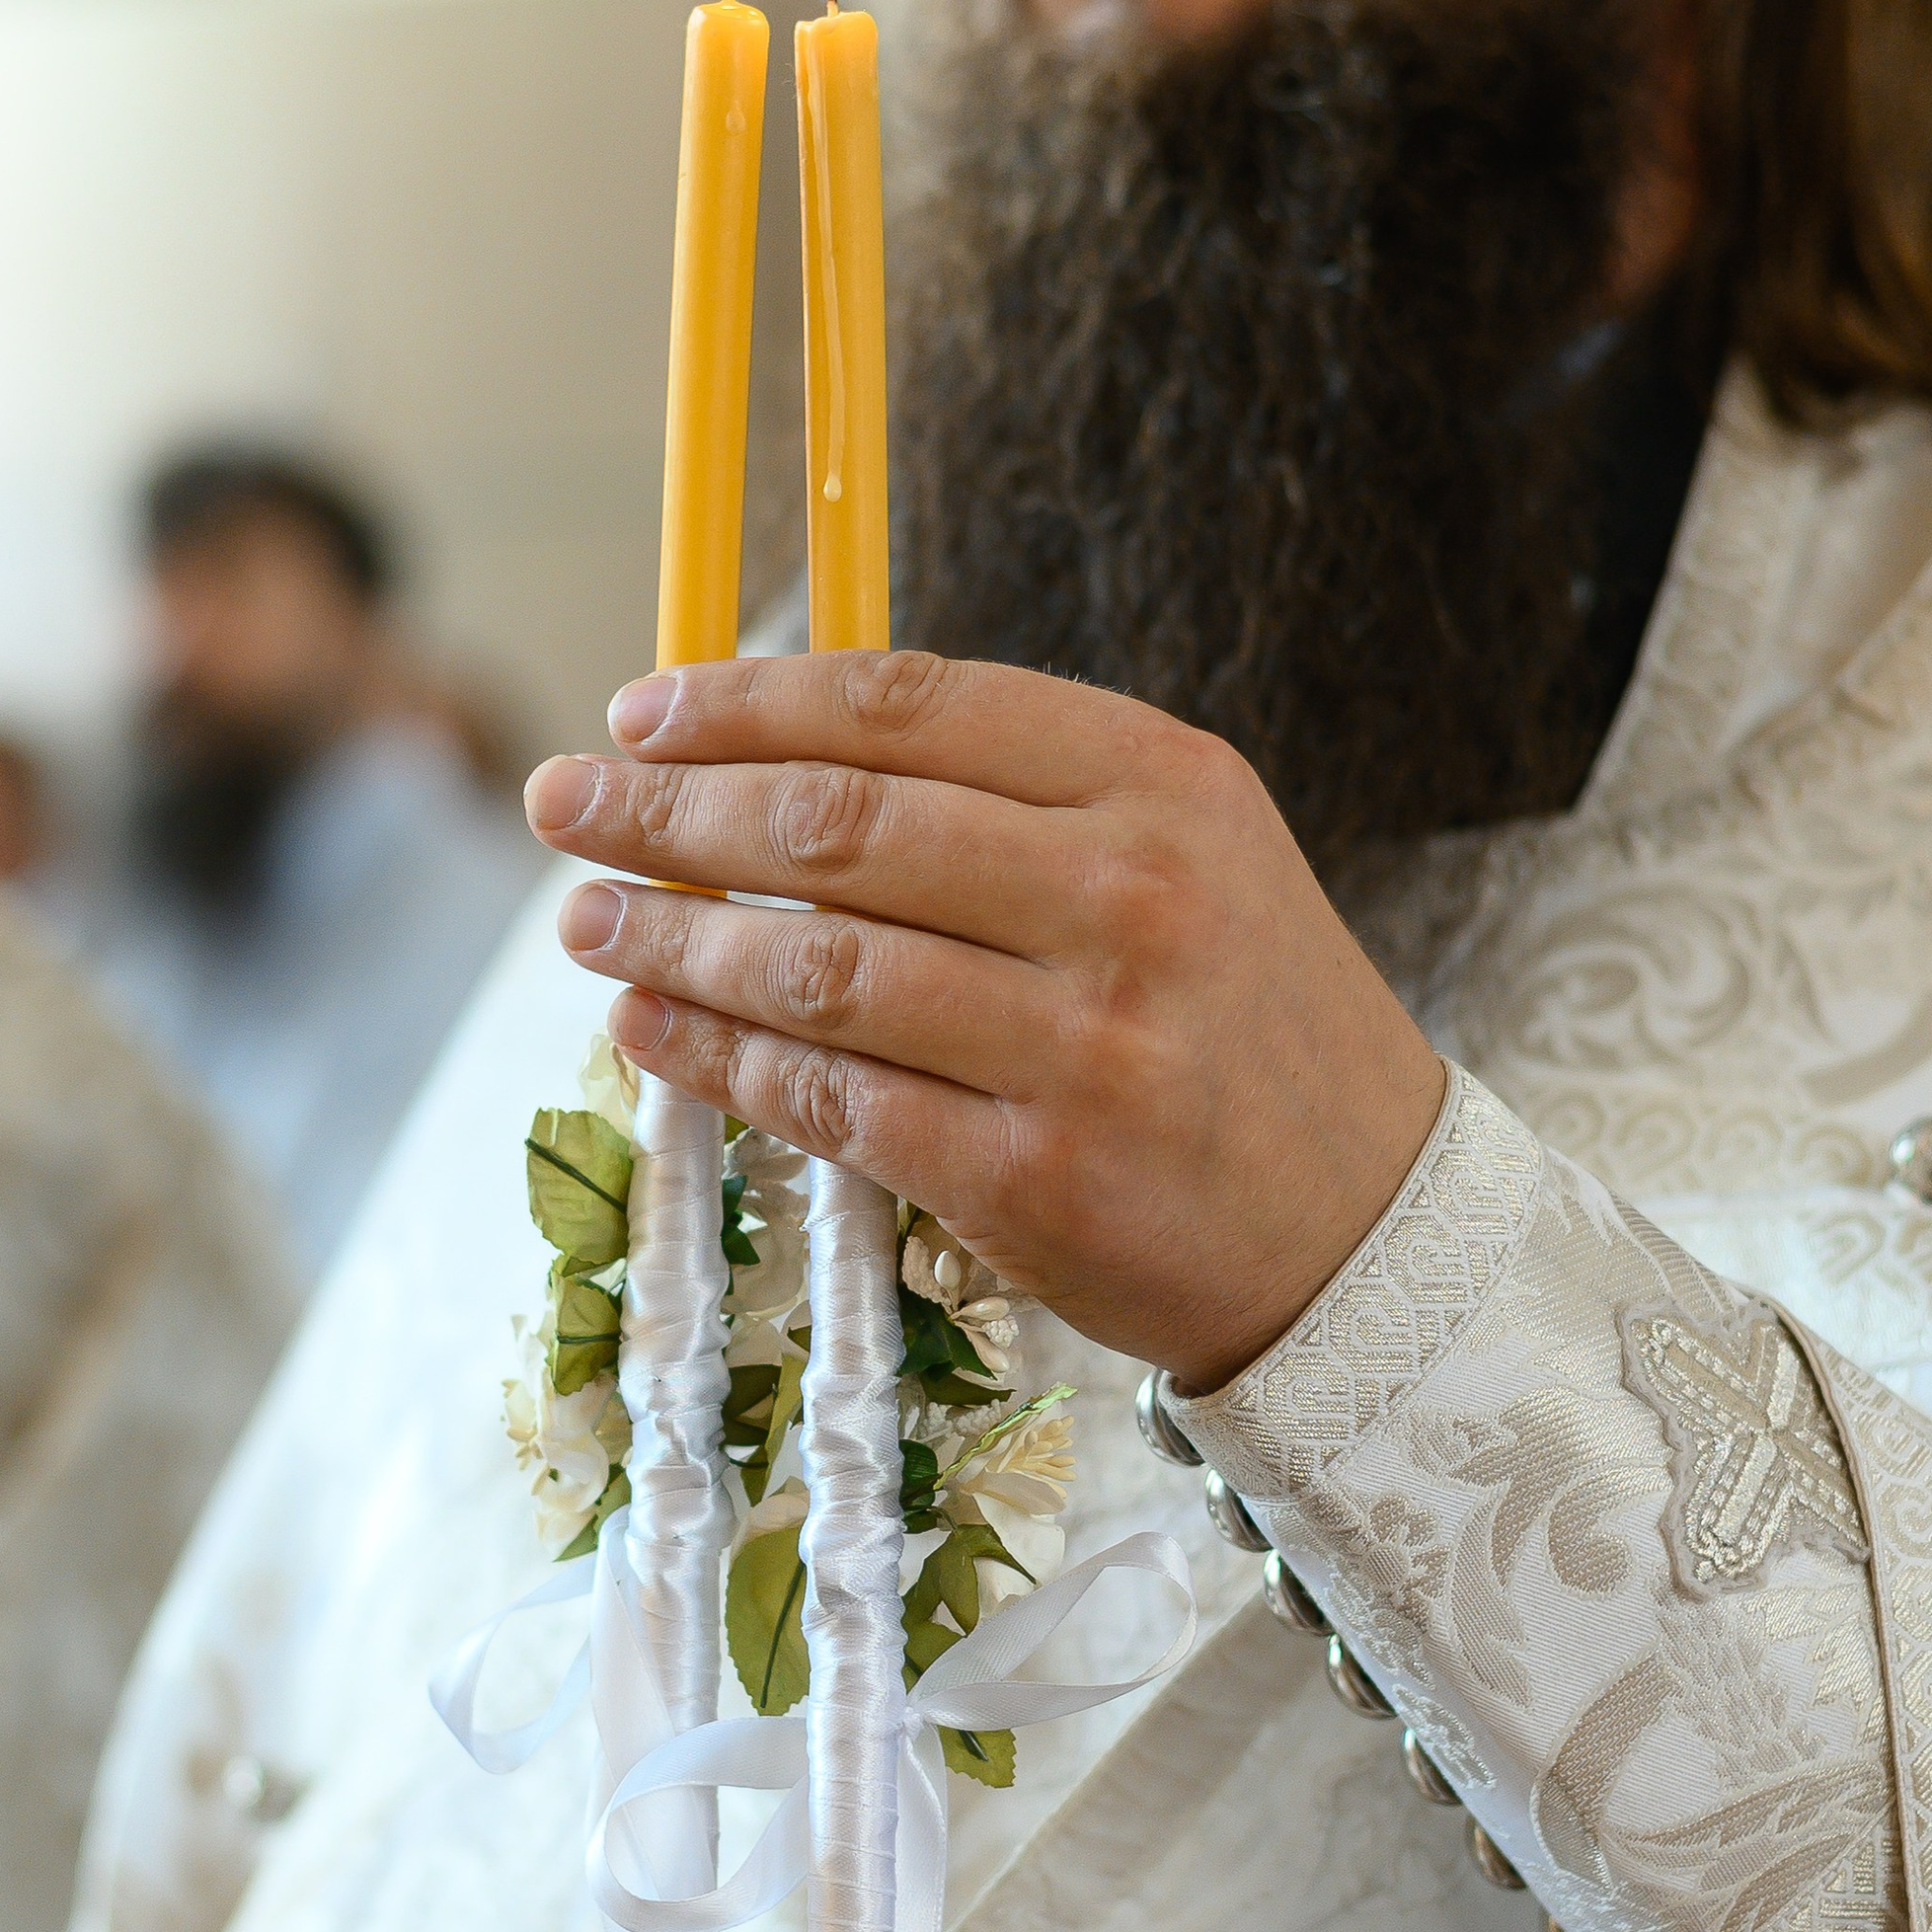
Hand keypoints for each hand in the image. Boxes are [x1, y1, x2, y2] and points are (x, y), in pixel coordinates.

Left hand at [524, 653, 1444, 1393]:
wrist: (1366, 1228)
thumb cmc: (1244, 1021)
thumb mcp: (1188, 854)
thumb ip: (1016, 793)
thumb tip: (779, 754)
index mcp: (1160, 787)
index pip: (909, 706)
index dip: (749, 702)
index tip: (643, 710)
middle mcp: (1128, 900)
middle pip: (839, 825)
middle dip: (670, 807)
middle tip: (565, 800)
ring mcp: (1084, 1047)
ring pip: (818, 968)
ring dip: (671, 935)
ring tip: (587, 915)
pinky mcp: (1038, 1179)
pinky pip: (834, 1102)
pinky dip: (719, 1060)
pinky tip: (650, 1024)